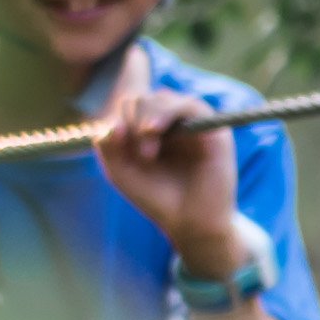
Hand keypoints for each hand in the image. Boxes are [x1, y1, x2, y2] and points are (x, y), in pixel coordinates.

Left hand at [94, 69, 247, 276]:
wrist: (189, 223)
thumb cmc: (156, 198)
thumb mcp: (119, 171)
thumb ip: (107, 145)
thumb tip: (111, 122)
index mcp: (148, 127)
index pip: (131, 100)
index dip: (125, 97)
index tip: (125, 100)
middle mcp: (170, 121)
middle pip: (141, 97)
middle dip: (131, 121)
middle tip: (138, 155)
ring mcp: (192, 122)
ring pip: (162, 97)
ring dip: (146, 119)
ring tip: (146, 152)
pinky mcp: (212, 127)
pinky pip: (188, 104)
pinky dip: (167, 113)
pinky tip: (153, 133)